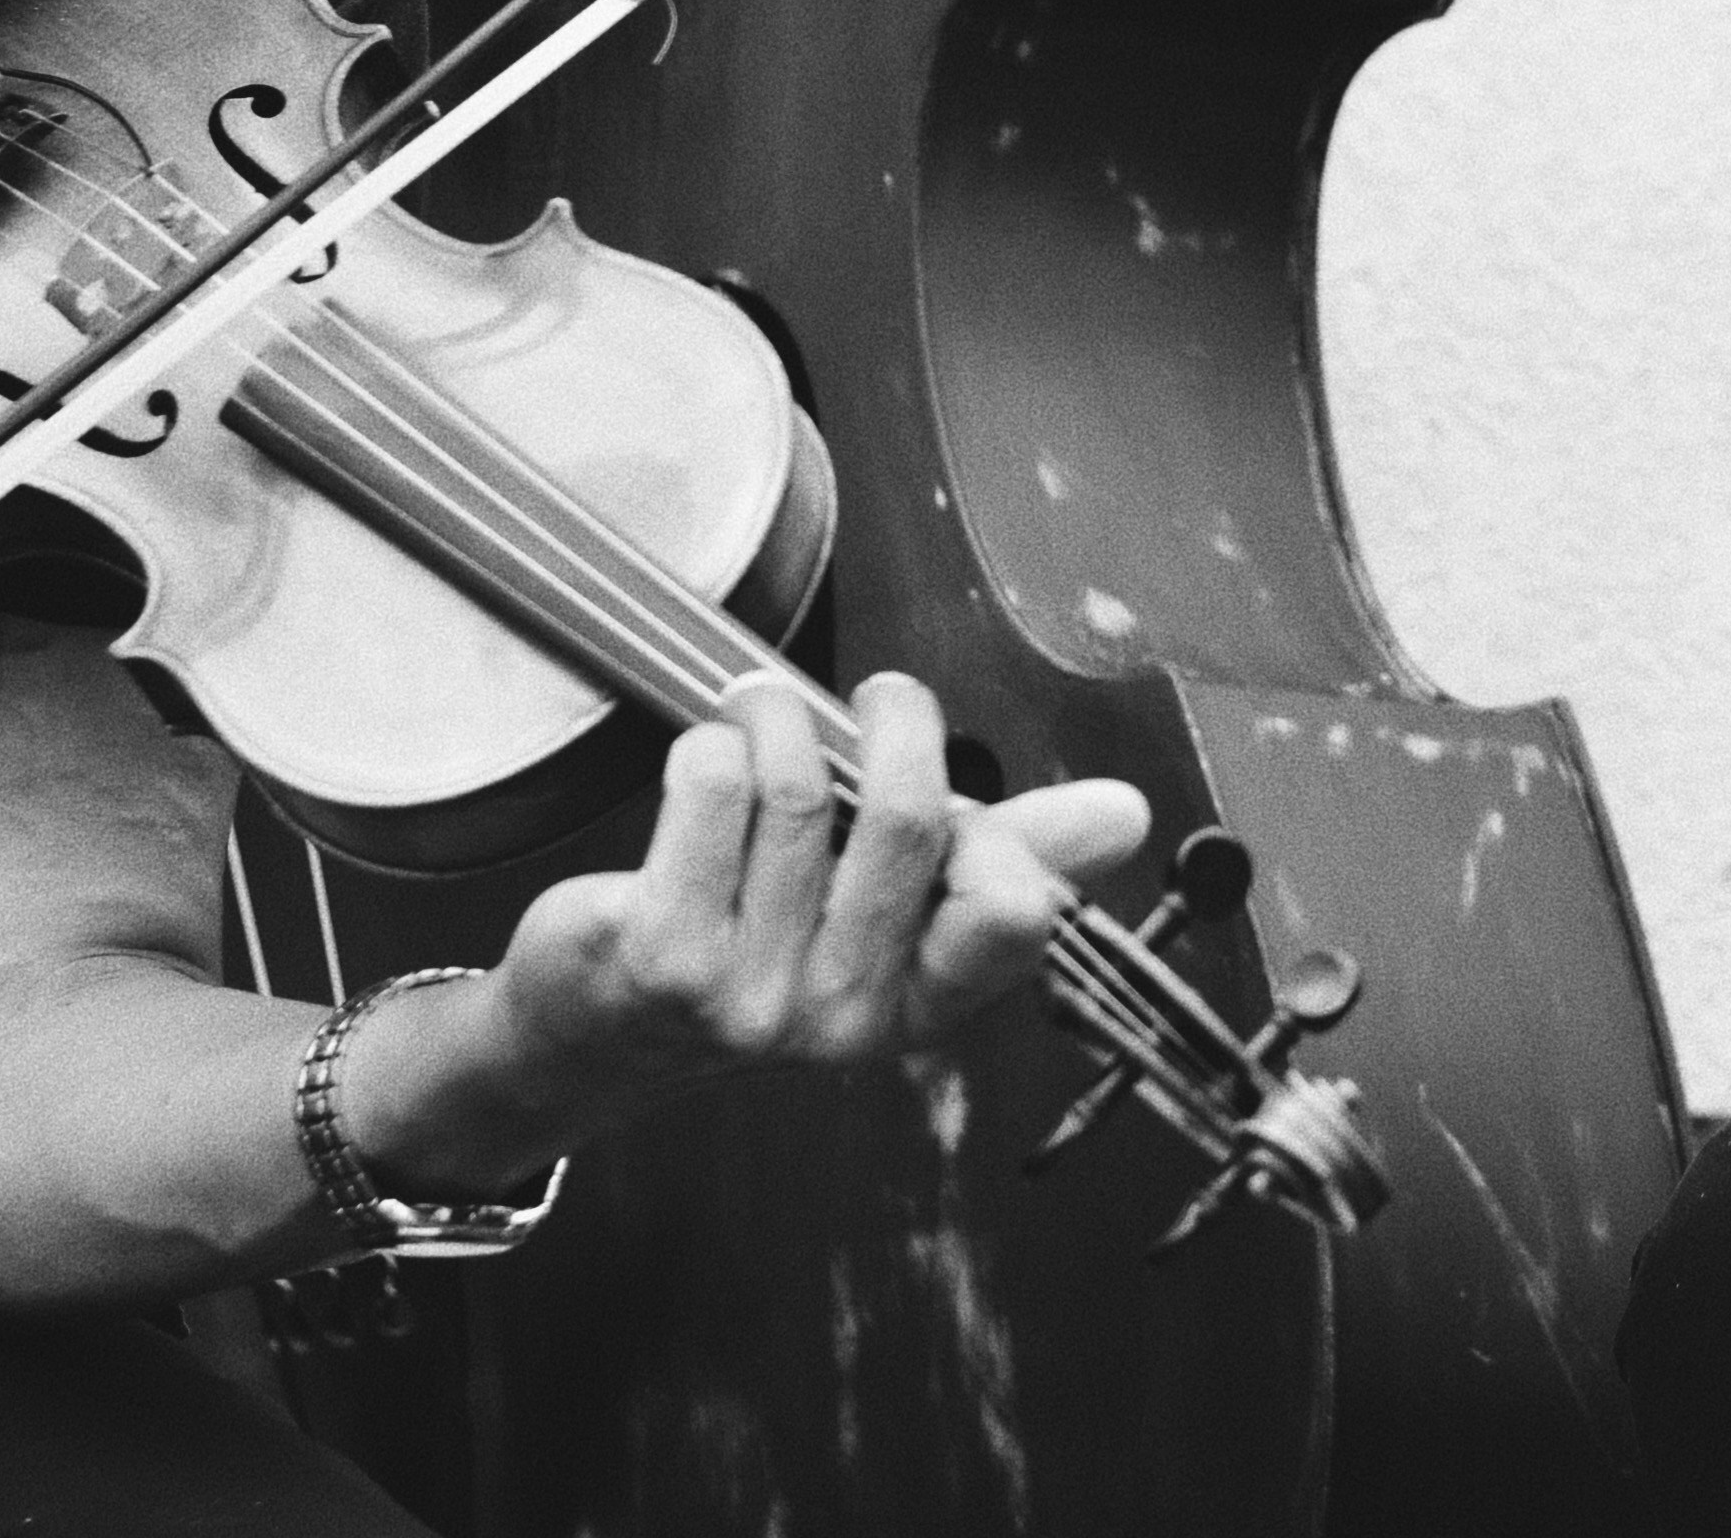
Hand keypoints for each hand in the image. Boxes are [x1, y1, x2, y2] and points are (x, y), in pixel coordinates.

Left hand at [347, 674, 1149, 1189]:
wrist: (599, 1030)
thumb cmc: (765, 939)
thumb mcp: (897, 911)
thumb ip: (1014, 853)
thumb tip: (1131, 813)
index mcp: (923, 1003)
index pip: (1013, 916)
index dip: (1003, 833)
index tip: (949, 777)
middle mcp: (844, 1016)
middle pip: (906, 813)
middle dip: (893, 719)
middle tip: (875, 699)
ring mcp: (748, 996)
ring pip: (796, 785)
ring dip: (778, 718)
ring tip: (761, 717)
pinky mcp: (659, 954)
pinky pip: (712, 786)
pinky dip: (710, 741)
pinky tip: (704, 761)